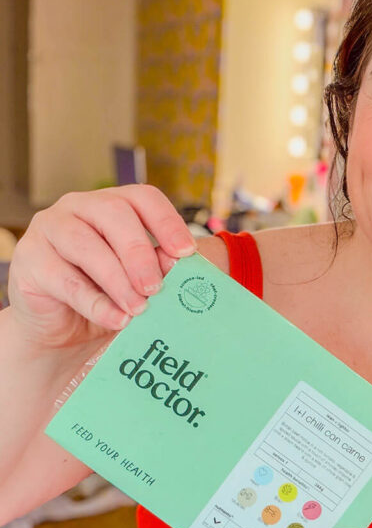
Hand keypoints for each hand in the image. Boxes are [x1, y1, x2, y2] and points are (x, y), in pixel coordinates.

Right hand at [9, 185, 196, 352]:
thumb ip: (155, 267)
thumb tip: (176, 265)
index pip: (143, 198)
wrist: (60, 329)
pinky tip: (116, 319)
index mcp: (112, 204)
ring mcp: (49, 229)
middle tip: (156, 287)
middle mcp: (79, 207)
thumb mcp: (137, 281)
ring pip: (85, 245)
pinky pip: (65, 280)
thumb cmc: (106, 296)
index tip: (187, 252)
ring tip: (138, 309)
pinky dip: (94, 303)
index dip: (168, 222)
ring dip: (117, 279)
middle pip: (113, 213)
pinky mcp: (28, 260)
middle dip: (139, 252)